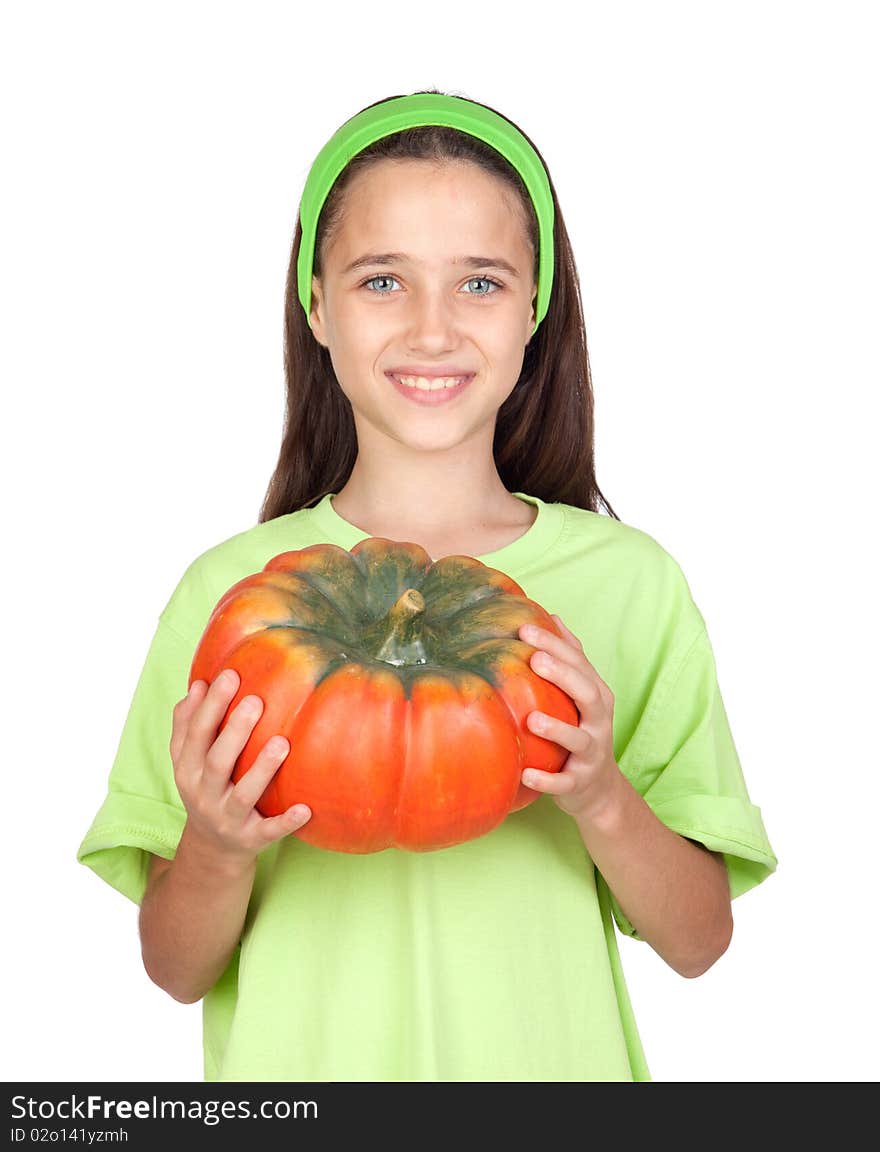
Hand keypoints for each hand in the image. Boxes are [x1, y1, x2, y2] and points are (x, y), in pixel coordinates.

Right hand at [170, 668, 310, 865]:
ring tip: (281, 742)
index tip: (230, 675)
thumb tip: (198, 683)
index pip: (195, 734)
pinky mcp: (250, 840)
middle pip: (216, 761)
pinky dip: (286, 822)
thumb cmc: (207, 788)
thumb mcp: (189, 761)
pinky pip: (269, 831)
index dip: (210, 706)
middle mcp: (203, 795)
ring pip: (243, 795)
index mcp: (187, 770)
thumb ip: (188, 724)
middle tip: (256, 701)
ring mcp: (227, 819)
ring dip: (261, 769)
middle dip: (235, 731)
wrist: (212, 849)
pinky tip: (306, 808)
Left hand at [518, 614, 620, 820]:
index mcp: (597, 695)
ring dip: (557, 730)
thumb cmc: (582, 730)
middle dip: (563, 676)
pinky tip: (525, 774)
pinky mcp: (580, 783)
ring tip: (532, 719)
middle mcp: (598, 721)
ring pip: (579, 740)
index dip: (555, 646)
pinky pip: (565, 783)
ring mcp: (591, 753)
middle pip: (587, 694)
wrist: (598, 789)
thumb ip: (571, 657)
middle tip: (534, 659)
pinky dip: (547, 781)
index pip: (579, 665)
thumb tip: (553, 615)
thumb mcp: (582, 693)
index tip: (525, 630)